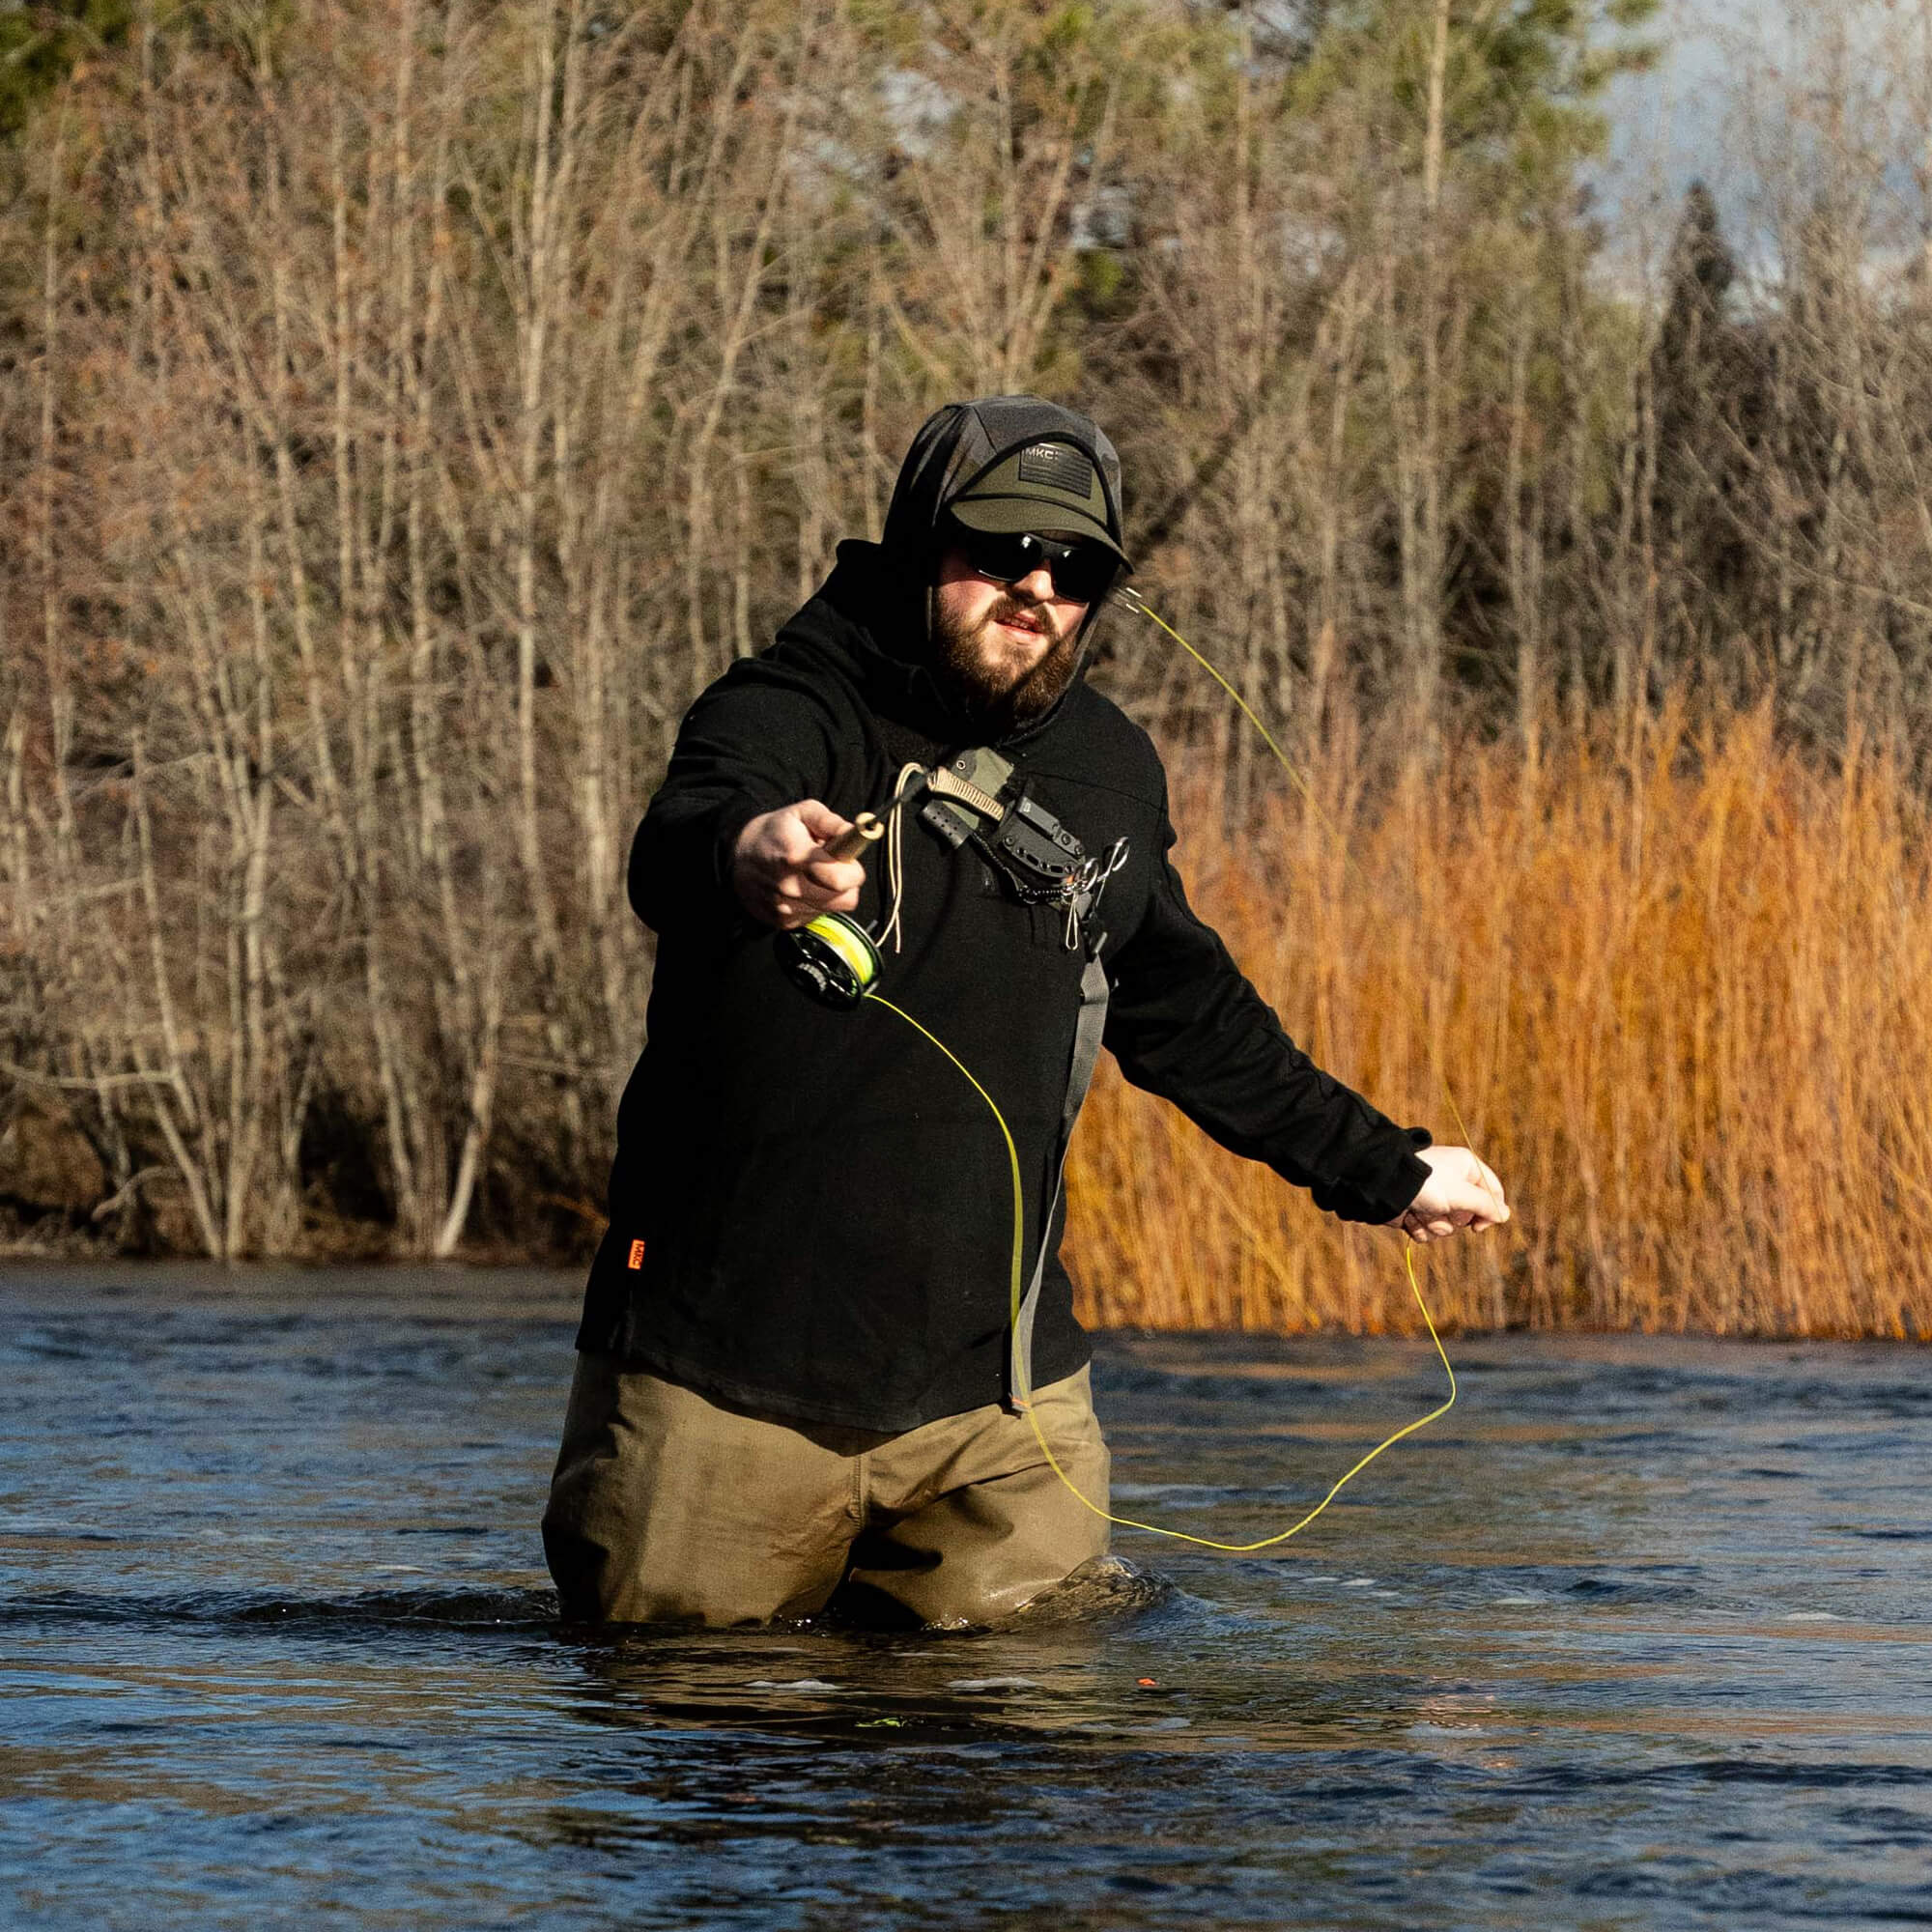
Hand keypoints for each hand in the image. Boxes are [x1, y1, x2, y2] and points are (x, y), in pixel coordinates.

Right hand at [732, 800, 866, 930]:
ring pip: (832, 909)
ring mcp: (785, 908)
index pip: (843, 880)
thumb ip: (831, 822)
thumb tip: (854, 834)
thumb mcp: (802, 813)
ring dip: (831, 893)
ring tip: (814, 875)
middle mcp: (790, 887)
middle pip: (845, 899)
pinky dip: (815, 903)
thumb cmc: (773, 832)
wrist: (737, 854)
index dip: (854, 870)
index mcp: (797, 857)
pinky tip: (802, 887)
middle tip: (833, 866)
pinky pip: (815, 916)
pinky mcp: (782, 922)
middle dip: (846, 882)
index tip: (847, 860)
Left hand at [1390, 1146, 1509, 1243]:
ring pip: (1448, 1227)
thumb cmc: (1426, 1183)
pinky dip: (1419, 1228)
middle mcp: (1453, 1182)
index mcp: (1467, 1168)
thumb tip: (1504, 1215)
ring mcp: (1435, 1199)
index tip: (1478, 1226)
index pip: (1492, 1191)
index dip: (1490, 1211)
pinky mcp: (1418, 1212)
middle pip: (1469, 1214)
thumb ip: (1486, 1205)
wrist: (1384, 1187)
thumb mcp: (1462, 1193)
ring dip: (1434, 1224)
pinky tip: (1409, 1217)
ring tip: (1421, 1210)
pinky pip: (1429, 1231)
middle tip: (1441, 1207)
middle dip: (1454, 1218)